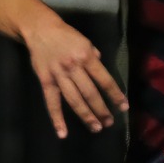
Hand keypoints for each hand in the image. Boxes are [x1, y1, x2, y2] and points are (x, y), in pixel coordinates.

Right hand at [25, 13, 126, 137]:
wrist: (39, 29)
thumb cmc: (65, 35)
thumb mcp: (85, 41)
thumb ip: (94, 57)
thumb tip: (101, 73)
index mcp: (86, 57)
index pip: (104, 80)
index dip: (115, 95)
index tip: (123, 107)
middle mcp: (74, 68)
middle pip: (90, 93)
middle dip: (102, 110)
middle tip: (109, 123)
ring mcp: (59, 76)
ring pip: (74, 100)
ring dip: (86, 116)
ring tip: (96, 128)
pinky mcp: (46, 81)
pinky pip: (52, 103)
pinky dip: (57, 119)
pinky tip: (63, 133)